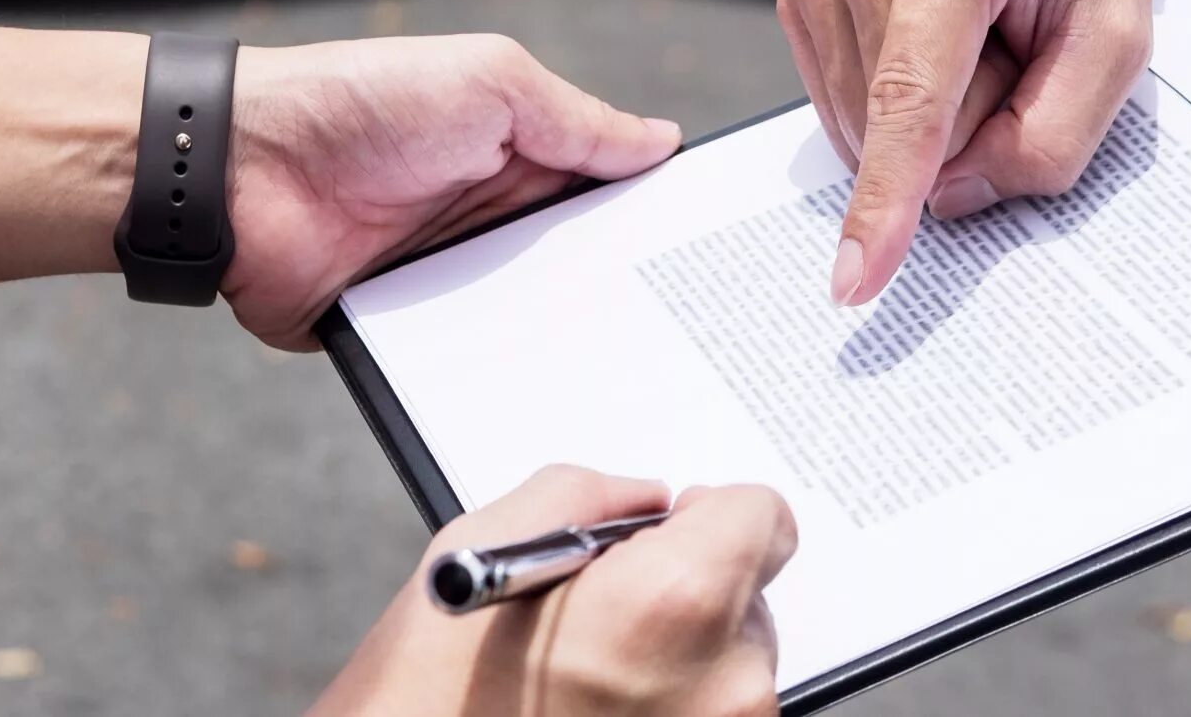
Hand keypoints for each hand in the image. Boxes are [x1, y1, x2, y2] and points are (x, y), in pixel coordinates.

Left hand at [220, 36, 679, 347]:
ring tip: (635, 373)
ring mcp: (448, 281)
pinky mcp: (405, 333)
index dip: (654, 220)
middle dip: (625, 294)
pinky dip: (498, 375)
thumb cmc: (359, 103)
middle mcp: (490, 220)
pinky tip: (546, 394)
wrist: (242, 169)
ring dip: (567, 339)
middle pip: (580, 269)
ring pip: (532, 325)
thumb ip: (577, 120)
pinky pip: (466, 365)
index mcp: (518, 154)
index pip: (607, 195)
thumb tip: (661, 142)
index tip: (711, 254)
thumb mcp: (489, 82)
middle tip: (691, 330)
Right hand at [311, 466, 795, 716]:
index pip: (764, 516)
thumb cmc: (426, 698)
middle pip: (749, 594)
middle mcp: (725, 680)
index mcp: (676, 599)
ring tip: (585, 681)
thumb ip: (584, 496)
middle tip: (597, 620)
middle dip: (684, 589)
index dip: (707, 514)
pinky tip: (596, 716)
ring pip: (732, 665)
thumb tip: (643, 499)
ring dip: (678, 660)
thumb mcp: (481, 548)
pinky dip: (671, 710)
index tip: (667, 531)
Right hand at [779, 0, 1151, 306]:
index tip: (856, 278)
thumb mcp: (1119, 37)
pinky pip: (836, 92)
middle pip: (894, 117)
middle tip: (1013, 41)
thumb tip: (948, 196)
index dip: (888, 195)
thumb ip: (1053, 135)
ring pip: (859, 116)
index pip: (913, 93)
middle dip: (966, 118)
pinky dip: (889, 90)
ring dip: (928, 108)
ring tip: (972, 27)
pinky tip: (926, 31)